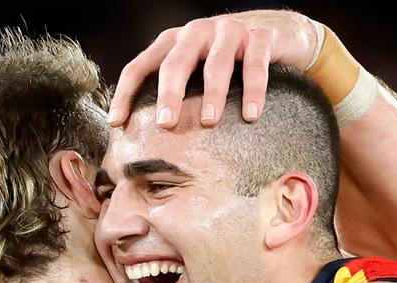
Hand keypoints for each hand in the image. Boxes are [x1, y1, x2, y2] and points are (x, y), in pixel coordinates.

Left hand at [109, 11, 319, 128]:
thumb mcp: (195, 68)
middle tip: (166, 124)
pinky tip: (251, 115)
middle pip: (176, 62)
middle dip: (169, 94)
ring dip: (213, 94)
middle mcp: (197, 32)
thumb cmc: (228, 60)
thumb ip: (176, 90)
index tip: (117, 123)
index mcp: (174, 42)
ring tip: (209, 122)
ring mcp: (229, 31)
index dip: (126, 93)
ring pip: (217, 64)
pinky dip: (254, 91)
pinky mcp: (261, 37)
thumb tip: (149, 138)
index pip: (141, 66)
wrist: (279, 31)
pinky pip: (256, 65)